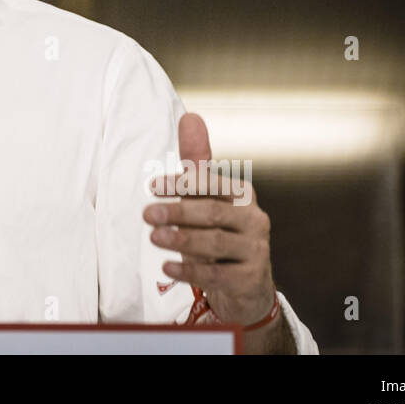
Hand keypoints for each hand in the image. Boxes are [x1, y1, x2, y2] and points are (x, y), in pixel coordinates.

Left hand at [143, 112, 277, 328]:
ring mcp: (256, 250)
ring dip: (182, 240)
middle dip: (179, 212)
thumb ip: (197, 163)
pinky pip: (219, 275)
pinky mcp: (252, 279)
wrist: (244, 286)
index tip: (152, 186)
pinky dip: (191, 271)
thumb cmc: (220, 234)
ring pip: (217, 243)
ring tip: (154, 238)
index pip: (211, 184)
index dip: (183, 184)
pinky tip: (167, 267)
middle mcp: (254, 219)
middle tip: (148, 214)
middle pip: (214, 213)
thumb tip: (190, 118)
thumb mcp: (206, 199)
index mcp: (241, 195)